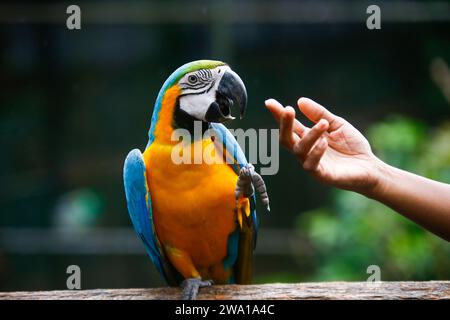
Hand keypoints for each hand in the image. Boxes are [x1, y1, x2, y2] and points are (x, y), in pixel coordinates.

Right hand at [265, 97, 383, 194]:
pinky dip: (316, 152)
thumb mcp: (337, 124)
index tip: (269, 103)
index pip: (290, 126)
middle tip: (288, 110)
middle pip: (286, 138)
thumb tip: (300, 101)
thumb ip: (319, 114)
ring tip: (323, 124)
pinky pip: (310, 165)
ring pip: (299, 150)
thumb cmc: (352, 146)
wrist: (370, 167)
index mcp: (308, 137)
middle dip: (284, 124)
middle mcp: (306, 150)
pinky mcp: (321, 175)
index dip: (279, 115)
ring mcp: (311, 163)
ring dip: (310, 135)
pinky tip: (325, 142)